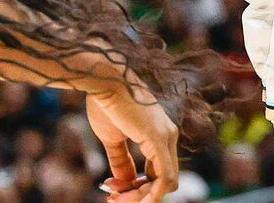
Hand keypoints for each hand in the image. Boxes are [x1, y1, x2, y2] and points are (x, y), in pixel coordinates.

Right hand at [89, 86, 177, 202]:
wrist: (104, 81)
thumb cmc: (107, 104)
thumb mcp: (114, 140)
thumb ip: (122, 162)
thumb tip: (124, 185)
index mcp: (160, 135)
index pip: (158, 173)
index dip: (137, 189)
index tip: (112, 193)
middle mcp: (169, 136)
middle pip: (164, 181)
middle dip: (138, 196)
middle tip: (112, 200)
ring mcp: (166, 137)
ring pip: (165, 184)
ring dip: (141, 197)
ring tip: (115, 198)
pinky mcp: (159, 139)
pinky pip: (164, 178)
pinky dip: (150, 194)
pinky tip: (131, 199)